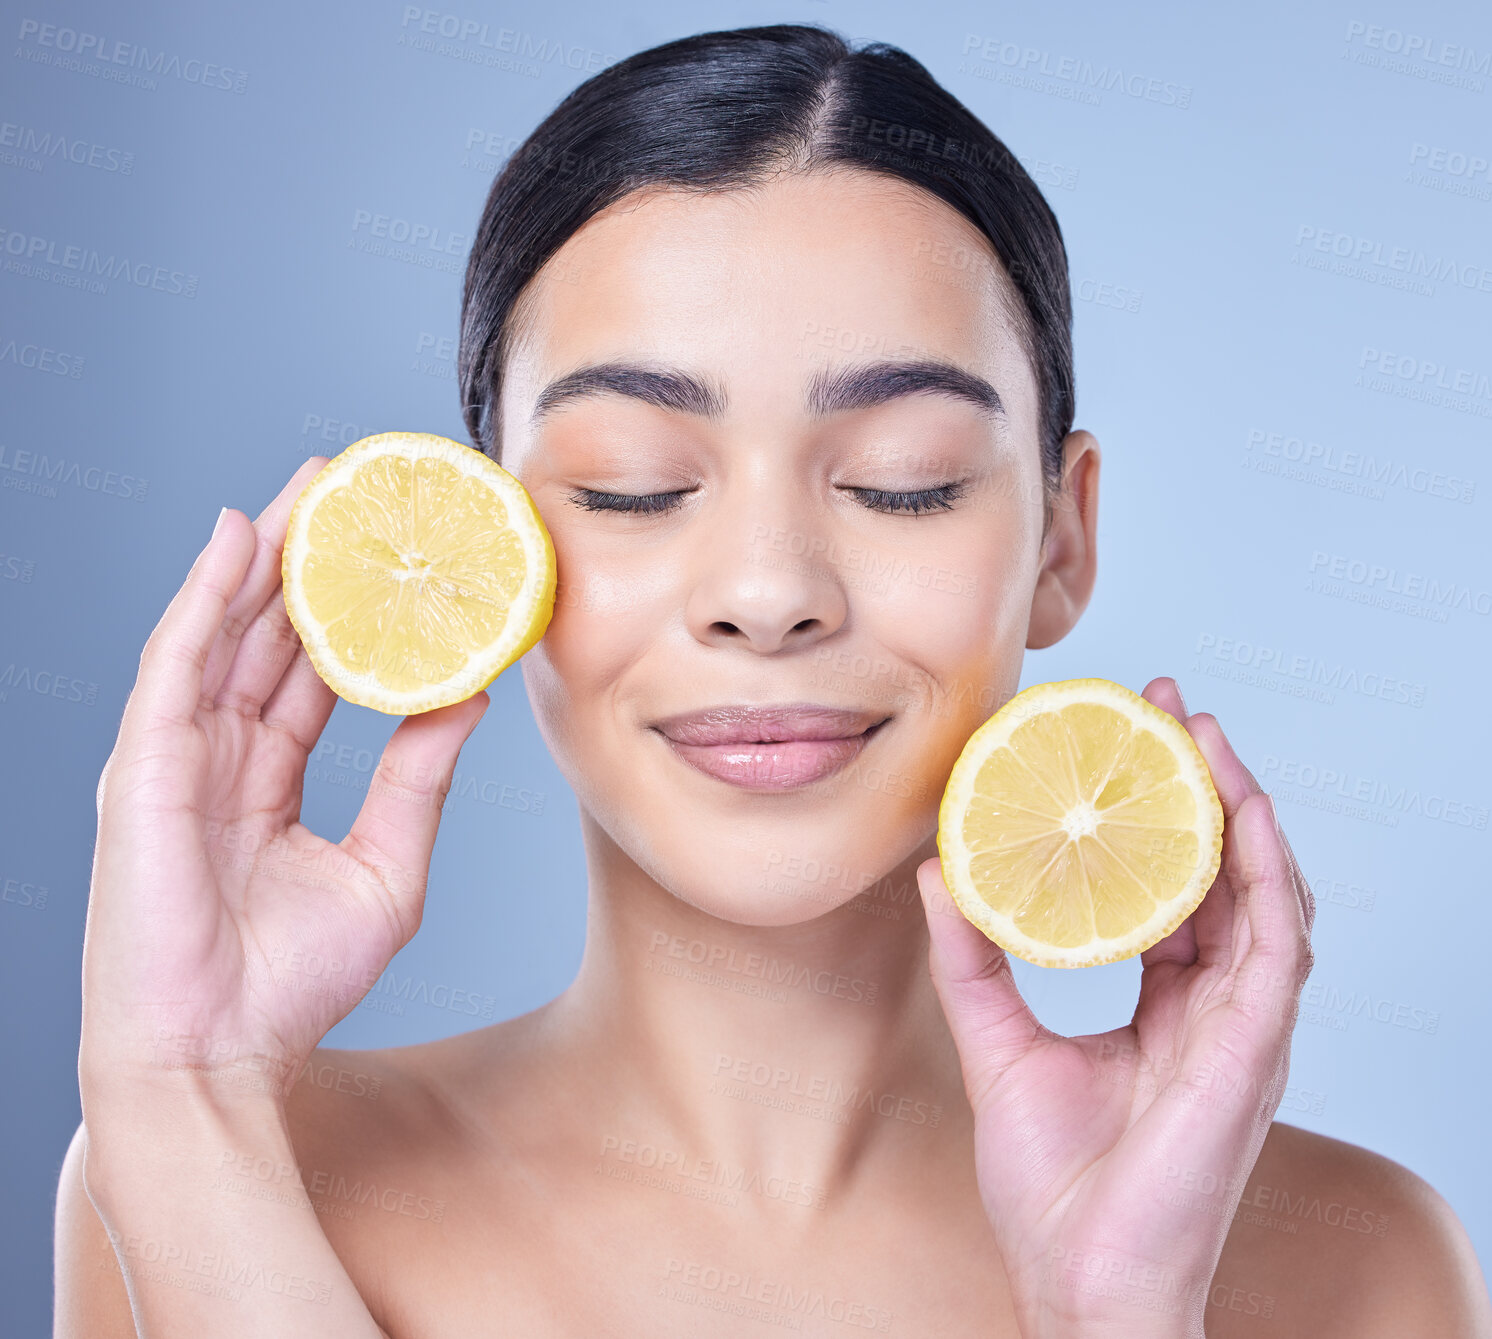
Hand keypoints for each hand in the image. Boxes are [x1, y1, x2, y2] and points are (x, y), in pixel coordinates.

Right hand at [80, 457, 491, 1106]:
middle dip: (306, 558)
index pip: (309, 669)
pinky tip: (234, 543)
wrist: (220, 1059)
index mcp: (265, 778)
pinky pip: (176, 667)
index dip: (347, 608)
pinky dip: (202, 601)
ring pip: (221, 632)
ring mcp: (176, 759)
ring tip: (307, 488)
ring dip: (262, 556)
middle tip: (351, 488)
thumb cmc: (291, 983)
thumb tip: (472, 698)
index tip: (391, 553)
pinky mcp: (146, 771)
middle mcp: (218, 757)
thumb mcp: (385, 866)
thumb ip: (420, 777)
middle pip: (264, 634)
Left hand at [917, 676, 1314, 1338]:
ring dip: (1241, 811)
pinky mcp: (1252, 1053)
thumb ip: (971, 958)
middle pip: (1222, 873)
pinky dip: (1267, 877)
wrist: (1076, 1276)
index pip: (1174, 885)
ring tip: (1207, 739)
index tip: (1129, 739)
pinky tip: (1243, 817)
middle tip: (1171, 708)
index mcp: (1166, 1004)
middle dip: (1204, 786)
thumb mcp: (995, 1043)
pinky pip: (1276, 949)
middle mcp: (1211, 1007)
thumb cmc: (1051, 1183)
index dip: (1160, 813)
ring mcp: (1241, 1029)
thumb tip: (936, 871)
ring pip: (1262, 895)